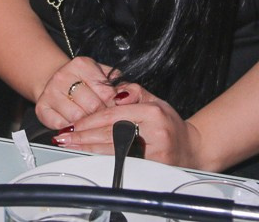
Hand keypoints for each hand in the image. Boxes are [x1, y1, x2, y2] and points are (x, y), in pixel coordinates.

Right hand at [32, 56, 119, 130]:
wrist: (54, 81)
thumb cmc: (84, 81)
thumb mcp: (103, 76)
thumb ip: (121, 84)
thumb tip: (128, 96)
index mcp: (81, 64)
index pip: (105, 91)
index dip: (114, 104)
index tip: (116, 109)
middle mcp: (63, 76)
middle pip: (92, 106)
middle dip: (102, 116)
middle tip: (104, 119)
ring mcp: (50, 92)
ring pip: (77, 118)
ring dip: (86, 125)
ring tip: (90, 122)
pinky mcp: (42, 108)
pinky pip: (61, 126)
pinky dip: (71, 129)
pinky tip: (75, 125)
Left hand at [56, 83, 205, 169]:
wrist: (192, 149)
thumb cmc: (169, 124)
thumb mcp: (154, 100)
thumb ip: (133, 92)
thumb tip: (112, 90)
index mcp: (153, 112)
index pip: (114, 115)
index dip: (92, 120)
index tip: (74, 124)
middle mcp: (154, 132)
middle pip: (111, 134)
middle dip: (85, 137)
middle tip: (66, 137)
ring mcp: (155, 153)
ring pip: (115, 151)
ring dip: (90, 150)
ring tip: (72, 146)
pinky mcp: (154, 169)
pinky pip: (123, 164)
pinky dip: (104, 161)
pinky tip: (90, 157)